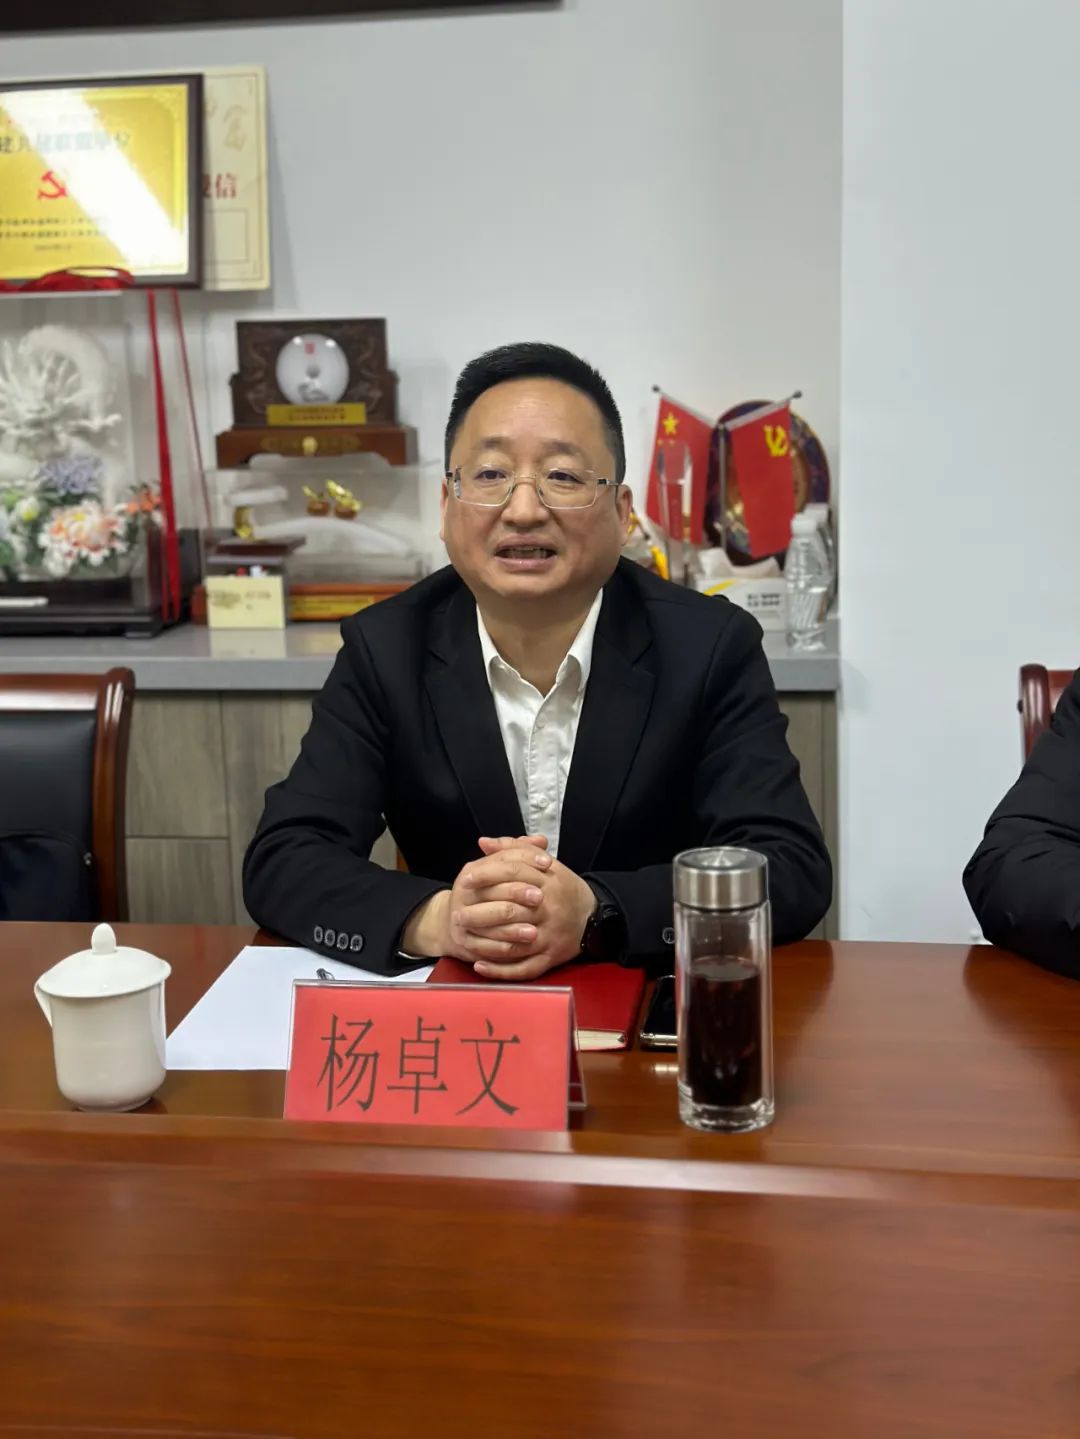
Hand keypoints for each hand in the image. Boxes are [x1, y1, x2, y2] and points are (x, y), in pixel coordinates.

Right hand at [400, 842, 552, 960]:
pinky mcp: (466, 941)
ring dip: (514, 926)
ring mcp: (463, 917)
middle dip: (519, 893)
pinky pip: (487, 945)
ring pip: (491, 920)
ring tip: (535, 930)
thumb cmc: (486, 894)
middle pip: (495, 889)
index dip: (527, 859)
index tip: (548, 864)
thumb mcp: (498, 871)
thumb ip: (520, 854)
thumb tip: (541, 840)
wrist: (458, 924)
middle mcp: (465, 892)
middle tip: (541, 897)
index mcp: (473, 871)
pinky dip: (506, 946)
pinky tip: (523, 946)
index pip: (501, 860)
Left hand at [471, 853, 596, 981]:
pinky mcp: (550, 958)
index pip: (515, 873)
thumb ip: (514, 850)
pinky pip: (524, 968)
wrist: (592, 917)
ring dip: (486, 943)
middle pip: (511, 909)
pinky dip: (500, 969)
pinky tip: (480, 965)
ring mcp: (550, 936)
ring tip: (463, 938)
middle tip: (457, 913)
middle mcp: (550, 909)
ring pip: (515, 942)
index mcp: (550, 882)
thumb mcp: (545, 864)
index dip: (488, 875)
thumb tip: (484, 843)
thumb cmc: (563, 889)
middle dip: (481, 912)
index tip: (465, 878)